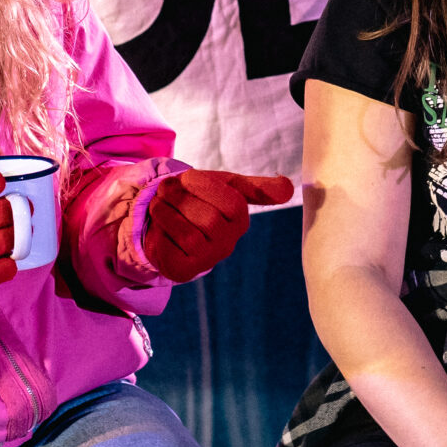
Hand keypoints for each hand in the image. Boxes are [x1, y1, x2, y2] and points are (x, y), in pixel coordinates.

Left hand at [140, 169, 293, 282]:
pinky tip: (157, 226)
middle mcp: (227, 244)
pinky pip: (167, 249)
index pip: (233, 203)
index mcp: (240, 220)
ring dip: (165, 212)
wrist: (166, 219)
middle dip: (181, 199)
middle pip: (209, 220)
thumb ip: (257, 187)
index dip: (205, 186)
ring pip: (187, 235)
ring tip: (159, 204)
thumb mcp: (225, 185)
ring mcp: (205, 260)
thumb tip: (289, 188)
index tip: (187, 177)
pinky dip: (157, 231)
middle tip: (165, 189)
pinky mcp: (181, 270)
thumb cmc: (199, 199)